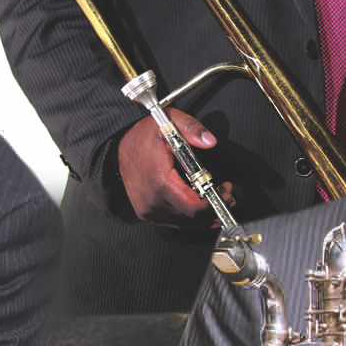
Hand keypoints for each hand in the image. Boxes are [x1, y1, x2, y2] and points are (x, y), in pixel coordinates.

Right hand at [115, 106, 221, 221]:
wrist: (118, 146)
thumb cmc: (143, 136)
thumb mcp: (169, 121)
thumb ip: (191, 128)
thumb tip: (210, 141)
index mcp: (160, 181)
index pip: (193, 206)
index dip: (214, 203)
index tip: (226, 191)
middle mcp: (152, 201)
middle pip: (192, 218)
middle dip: (214, 208)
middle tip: (227, 194)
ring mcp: (148, 210)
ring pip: (184, 224)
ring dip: (203, 215)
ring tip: (216, 199)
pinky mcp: (147, 214)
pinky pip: (173, 223)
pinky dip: (189, 218)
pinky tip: (200, 208)